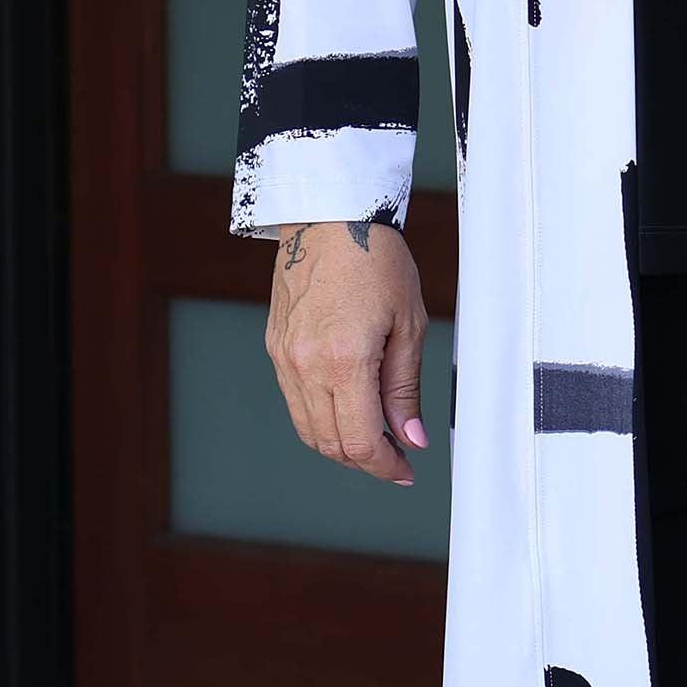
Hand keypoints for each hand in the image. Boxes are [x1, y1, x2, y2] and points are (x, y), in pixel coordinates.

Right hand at [264, 221, 430, 486]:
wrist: (330, 216)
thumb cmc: (374, 259)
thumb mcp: (408, 325)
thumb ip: (405, 389)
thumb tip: (410, 436)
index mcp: (344, 361)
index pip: (359, 442)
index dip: (385, 467)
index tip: (404, 470)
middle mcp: (306, 364)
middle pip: (330, 445)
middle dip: (365, 461)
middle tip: (396, 455)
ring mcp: (285, 358)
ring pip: (308, 429)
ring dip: (341, 444)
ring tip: (374, 434)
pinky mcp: (275, 348)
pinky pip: (295, 401)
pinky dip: (321, 417)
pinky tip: (348, 407)